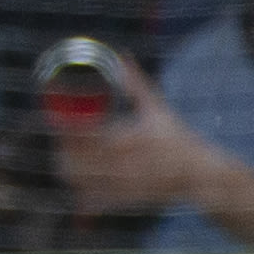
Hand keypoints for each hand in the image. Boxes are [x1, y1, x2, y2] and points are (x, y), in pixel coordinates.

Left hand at [49, 56, 218, 216]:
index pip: (93, 133)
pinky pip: (98, 200)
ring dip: (70, 170)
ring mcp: (129, 183)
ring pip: (88, 181)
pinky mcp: (129, 199)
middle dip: (65, 151)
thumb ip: (136, 82)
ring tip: (59, 159)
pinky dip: (82, 192)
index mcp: (136, 137)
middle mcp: (131, 162)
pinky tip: (74, 182)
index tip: (54, 121)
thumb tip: (122, 54)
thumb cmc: (177, 136)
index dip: (69, 129)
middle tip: (55, 141)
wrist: (200, 174)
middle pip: (85, 159)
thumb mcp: (158, 106)